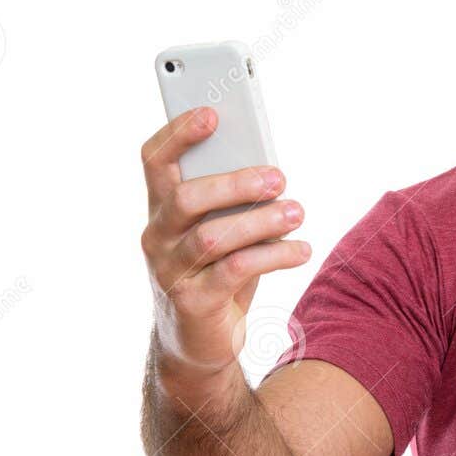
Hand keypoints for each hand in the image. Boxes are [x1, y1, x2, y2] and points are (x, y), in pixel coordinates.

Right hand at [140, 107, 310, 376]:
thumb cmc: (215, 271)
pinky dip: (273, 256)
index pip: (155, 160)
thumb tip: (272, 172)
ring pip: (212, 236)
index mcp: (160, 208)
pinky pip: (234, 271)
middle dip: (235, 182)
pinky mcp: (193, 302)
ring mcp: (169, 271)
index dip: (178, 133)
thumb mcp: (221, 230)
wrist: (198, 342)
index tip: (212, 114)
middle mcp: (156, 236)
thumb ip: (233, 201)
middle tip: (279, 178)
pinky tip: (301, 249)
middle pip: (186, 197)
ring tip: (298, 212)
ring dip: (261, 221)